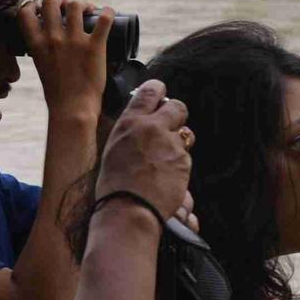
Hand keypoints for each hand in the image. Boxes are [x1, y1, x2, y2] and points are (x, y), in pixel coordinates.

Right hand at [15, 0, 107, 115]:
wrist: (73, 109)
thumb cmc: (57, 93)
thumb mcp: (41, 67)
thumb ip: (42, 51)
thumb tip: (47, 40)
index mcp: (37, 44)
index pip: (25, 12)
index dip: (34, 5)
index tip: (42, 9)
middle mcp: (53, 39)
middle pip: (52, 1)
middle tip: (68, 6)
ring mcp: (74, 41)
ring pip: (77, 5)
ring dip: (83, 4)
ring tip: (88, 11)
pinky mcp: (95, 47)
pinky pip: (104, 19)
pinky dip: (108, 12)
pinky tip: (108, 12)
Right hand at [97, 79, 191, 222]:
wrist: (129, 209)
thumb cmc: (114, 186)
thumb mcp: (113, 150)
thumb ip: (131, 133)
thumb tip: (141, 127)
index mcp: (130, 123)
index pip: (149, 92)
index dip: (158, 90)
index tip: (160, 93)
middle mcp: (153, 128)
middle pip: (177, 107)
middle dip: (177, 115)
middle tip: (170, 127)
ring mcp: (171, 144)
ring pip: (186, 134)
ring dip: (179, 143)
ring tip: (166, 160)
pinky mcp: (184, 162)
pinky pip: (186, 158)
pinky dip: (179, 166)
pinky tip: (167, 178)